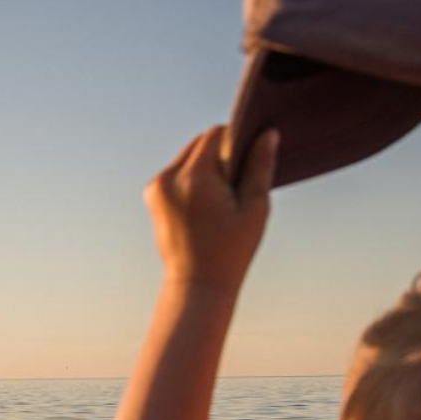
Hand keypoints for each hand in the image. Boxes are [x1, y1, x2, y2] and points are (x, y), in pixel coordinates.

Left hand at [144, 126, 277, 291]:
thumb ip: (260, 166)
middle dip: (220, 156)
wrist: (197, 284)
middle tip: (236, 188)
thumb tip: (268, 134)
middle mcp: (168, 177)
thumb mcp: (254, 207)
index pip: (216, 134)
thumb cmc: (231, 251)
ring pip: (188, 157)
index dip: (236, 141)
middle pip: (200, 143)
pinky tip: (206, 205)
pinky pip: (177, 173)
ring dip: (206, 167)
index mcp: (194, 177)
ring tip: (220, 200)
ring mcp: (156, 186)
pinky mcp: (152, 195)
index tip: (249, 163)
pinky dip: (192, 179)